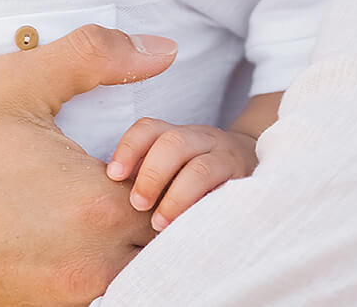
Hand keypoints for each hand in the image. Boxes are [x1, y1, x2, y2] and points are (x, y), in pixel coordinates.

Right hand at [0, 24, 177, 306]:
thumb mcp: (13, 83)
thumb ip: (96, 57)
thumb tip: (164, 49)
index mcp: (97, 209)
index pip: (185, 200)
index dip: (177, 173)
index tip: (146, 152)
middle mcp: (91, 269)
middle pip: (170, 248)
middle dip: (166, 214)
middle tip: (136, 182)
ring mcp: (62, 302)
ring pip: (135, 278)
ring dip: (133, 247)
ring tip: (100, 211)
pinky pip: (92, 297)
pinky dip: (97, 272)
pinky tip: (63, 238)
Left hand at [107, 118, 260, 231]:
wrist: (255, 168)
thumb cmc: (196, 178)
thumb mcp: (171, 168)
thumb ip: (145, 176)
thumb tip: (101, 200)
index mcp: (178, 135)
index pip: (149, 129)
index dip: (129, 149)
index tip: (113, 176)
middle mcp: (203, 140)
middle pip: (173, 144)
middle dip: (151, 175)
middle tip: (137, 205)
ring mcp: (227, 159)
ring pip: (201, 168)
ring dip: (176, 197)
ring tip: (160, 223)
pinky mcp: (245, 182)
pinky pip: (227, 191)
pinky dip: (204, 208)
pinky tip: (191, 227)